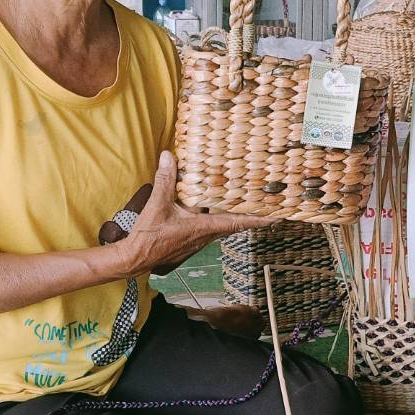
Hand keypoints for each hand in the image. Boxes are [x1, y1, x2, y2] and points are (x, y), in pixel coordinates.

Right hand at [110, 152, 277, 278]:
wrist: (136, 258)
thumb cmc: (149, 235)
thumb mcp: (157, 204)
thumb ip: (165, 180)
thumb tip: (168, 156)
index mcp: (204, 227)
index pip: (239, 223)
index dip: (260, 220)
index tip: (278, 217)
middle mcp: (206, 236)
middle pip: (235, 223)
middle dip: (251, 215)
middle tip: (266, 203)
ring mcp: (199, 241)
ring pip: (222, 226)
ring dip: (234, 216)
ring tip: (245, 203)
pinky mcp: (191, 242)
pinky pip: (210, 228)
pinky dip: (217, 218)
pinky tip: (213, 209)